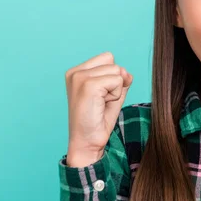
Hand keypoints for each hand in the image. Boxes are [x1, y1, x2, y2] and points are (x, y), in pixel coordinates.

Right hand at [64, 51, 132, 166]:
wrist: (87, 142)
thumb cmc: (98, 119)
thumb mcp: (112, 93)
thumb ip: (120, 78)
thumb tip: (125, 71)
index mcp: (77, 71)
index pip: (108, 58)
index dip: (113, 77)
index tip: (101, 96)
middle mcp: (75, 72)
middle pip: (113, 62)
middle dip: (115, 83)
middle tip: (102, 102)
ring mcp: (80, 78)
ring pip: (117, 71)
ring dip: (116, 90)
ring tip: (101, 104)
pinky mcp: (88, 85)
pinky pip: (118, 81)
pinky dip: (116, 95)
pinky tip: (102, 106)